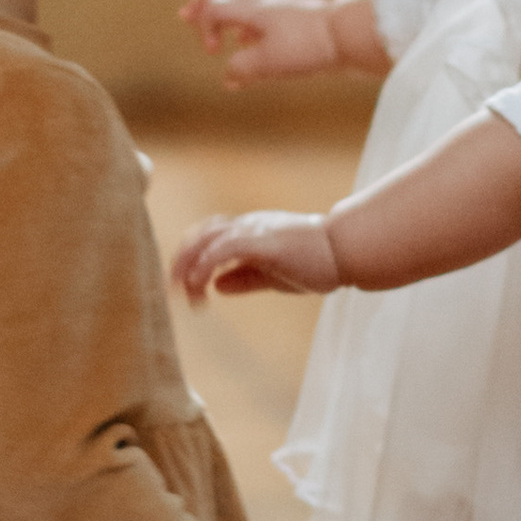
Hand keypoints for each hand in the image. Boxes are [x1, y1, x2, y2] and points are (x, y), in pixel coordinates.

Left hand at [173, 208, 341, 300]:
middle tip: (174, 292)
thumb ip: (245, 278)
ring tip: (185, 293)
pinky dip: (207, 264)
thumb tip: (217, 285)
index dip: (188, 260)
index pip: (206, 237)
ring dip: (189, 266)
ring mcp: (255, 231)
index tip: (183, 288)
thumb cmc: (316, 263)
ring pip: (207, 239)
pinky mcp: (264, 242)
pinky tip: (202, 285)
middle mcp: (247, 226)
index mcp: (249, 232)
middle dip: (180, 263)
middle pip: (199, 235)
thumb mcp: (274, 276)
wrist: (346, 251)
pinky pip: (226, 248)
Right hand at [180, 0, 336, 84]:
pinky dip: (248, 17)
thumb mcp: (267, 63)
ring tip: (218, 21)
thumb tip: (229, 79)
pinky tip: (250, 37)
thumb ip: (241, 69)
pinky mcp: (294, 12)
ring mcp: (280, 2)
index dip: (204, 29)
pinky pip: (262, 6)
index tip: (215, 52)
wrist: (348, 34)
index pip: (212, 8)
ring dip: (225, 5)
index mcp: (251, 5)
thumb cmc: (308, 45)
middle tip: (187, 10)